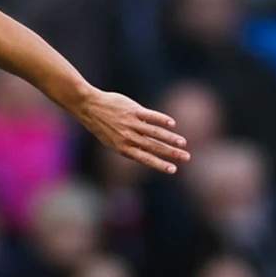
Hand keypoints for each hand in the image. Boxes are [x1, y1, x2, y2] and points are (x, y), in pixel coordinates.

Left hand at [74, 88, 189, 174]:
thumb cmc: (101, 124)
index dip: (160, 164)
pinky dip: (161, 120)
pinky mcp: (133, 111)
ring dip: (170, 138)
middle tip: (186, 157)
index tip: (173, 170)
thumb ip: (129, 146)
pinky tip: (172, 124)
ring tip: (183, 143)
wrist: (89, 106)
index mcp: (124, 148)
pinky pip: (150, 116)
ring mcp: (131, 124)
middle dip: (171, 153)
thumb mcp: (112, 140)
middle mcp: (128, 138)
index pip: (146, 158)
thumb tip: (147, 150)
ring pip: (154, 133)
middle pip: (154, 147)